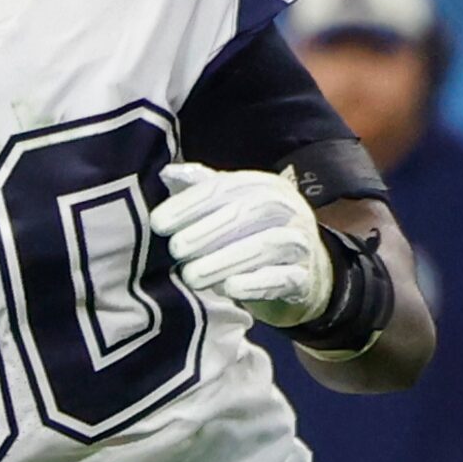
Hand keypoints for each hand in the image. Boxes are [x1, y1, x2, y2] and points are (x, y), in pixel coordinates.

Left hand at [152, 163, 332, 325]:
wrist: (304, 273)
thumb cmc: (252, 234)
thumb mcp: (228, 206)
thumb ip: (199, 188)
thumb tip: (167, 172)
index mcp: (263, 185)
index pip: (224, 187)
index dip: (189, 204)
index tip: (157, 223)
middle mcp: (287, 208)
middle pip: (248, 212)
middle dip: (206, 231)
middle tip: (175, 250)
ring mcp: (300, 242)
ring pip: (268, 245)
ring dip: (226, 260)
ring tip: (191, 275)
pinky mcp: (306, 278)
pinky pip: (285, 278)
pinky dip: (257, 283)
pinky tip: (230, 289)